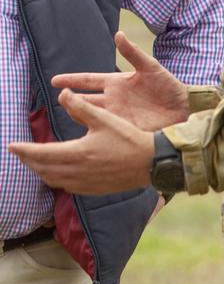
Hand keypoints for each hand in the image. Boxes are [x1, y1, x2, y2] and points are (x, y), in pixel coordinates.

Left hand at [9, 89, 154, 194]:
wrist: (150, 162)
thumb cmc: (129, 138)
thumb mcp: (104, 119)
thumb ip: (81, 107)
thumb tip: (63, 94)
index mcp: (78, 153)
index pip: (41, 153)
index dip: (23, 150)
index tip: (11, 146)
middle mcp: (77, 172)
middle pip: (43, 169)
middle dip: (29, 161)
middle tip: (20, 153)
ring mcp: (85, 184)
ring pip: (53, 180)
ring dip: (41, 171)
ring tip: (36, 162)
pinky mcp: (93, 190)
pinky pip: (67, 186)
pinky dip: (56, 179)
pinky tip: (60, 172)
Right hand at [51, 31, 189, 130]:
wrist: (182, 107)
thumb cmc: (168, 85)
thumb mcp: (150, 67)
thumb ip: (133, 52)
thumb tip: (118, 34)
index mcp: (116, 82)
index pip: (88, 80)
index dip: (71, 80)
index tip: (53, 80)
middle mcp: (113, 100)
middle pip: (84, 99)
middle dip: (70, 100)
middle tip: (58, 99)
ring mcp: (117, 115)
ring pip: (90, 116)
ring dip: (78, 116)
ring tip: (67, 115)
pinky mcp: (124, 130)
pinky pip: (104, 132)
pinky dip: (92, 134)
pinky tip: (81, 139)